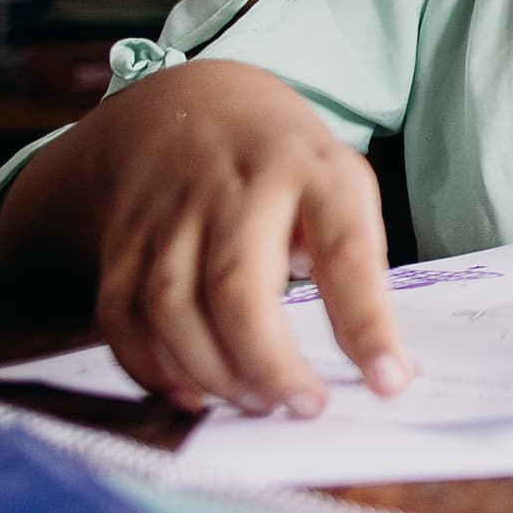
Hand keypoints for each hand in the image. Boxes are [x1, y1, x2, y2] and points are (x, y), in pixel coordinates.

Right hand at [71, 60, 408, 415]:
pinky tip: (193, 394)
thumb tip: (378, 367)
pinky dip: (153, 367)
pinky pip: (121, 315)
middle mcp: (233, 186)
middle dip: (270, 362)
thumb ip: (356, 263)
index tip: (390, 381)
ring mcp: (168, 214)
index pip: (344, 250)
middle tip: (306, 406)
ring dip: (213, 372)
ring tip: (257, 403)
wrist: (189, 106)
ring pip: (170, 307)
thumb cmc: (287, 165)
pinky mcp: (122, 242)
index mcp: (310, 169)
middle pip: (236, 287)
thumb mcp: (341, 184)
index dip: (367, 323)